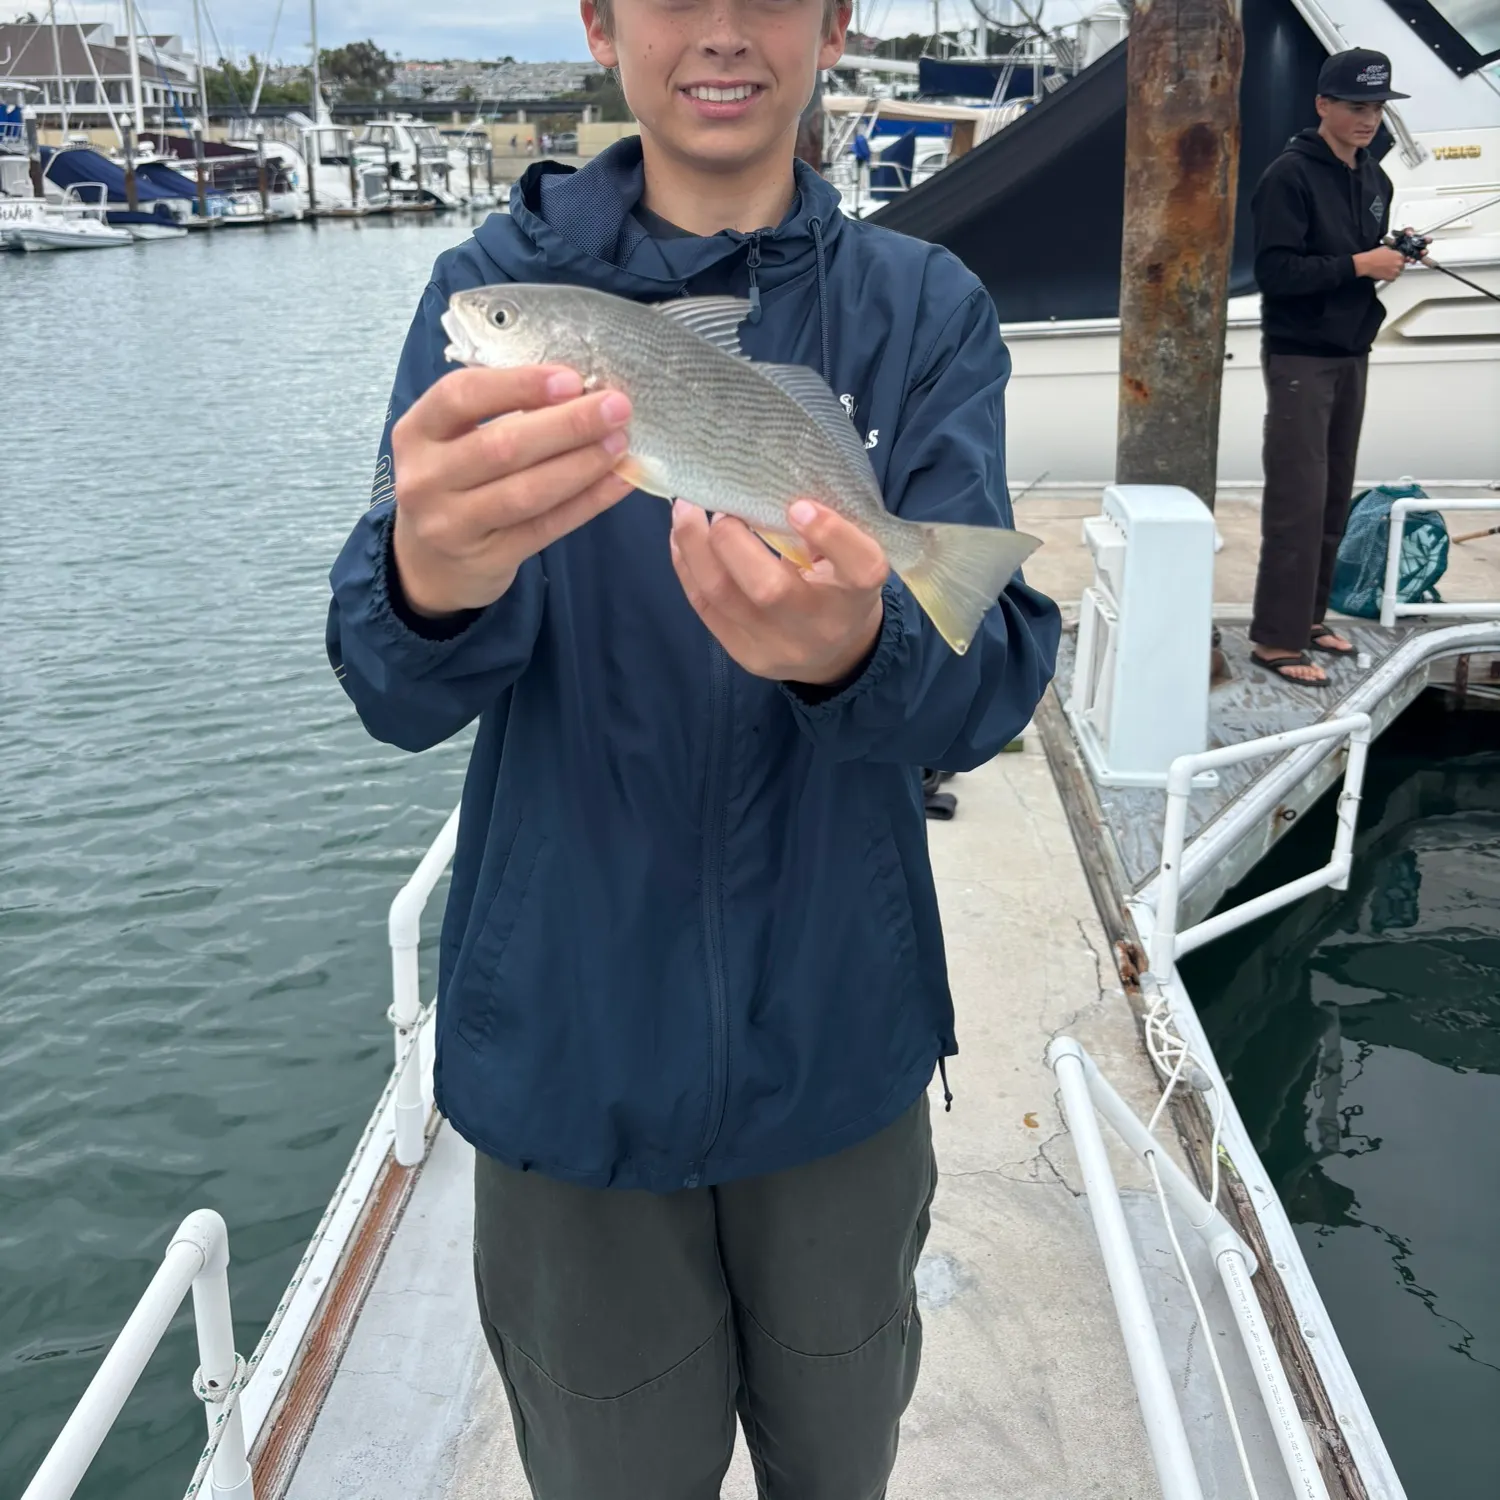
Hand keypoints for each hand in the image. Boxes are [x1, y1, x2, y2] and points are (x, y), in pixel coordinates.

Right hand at [390, 365, 633, 615]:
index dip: (518, 384)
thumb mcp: (454, 442)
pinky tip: (618, 482)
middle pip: (503, 446)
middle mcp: (426, 478)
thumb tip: (582, 393)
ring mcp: (452, 524)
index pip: (461, 395)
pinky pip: (546, 527)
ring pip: (527, 491)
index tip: (571, 379)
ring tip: (620, 443)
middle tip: (617, 408)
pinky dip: (587, 502)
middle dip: (568, 424)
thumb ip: (502, 416)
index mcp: (416, 432)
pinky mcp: (487, 559)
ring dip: (582, 464)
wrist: (428, 565)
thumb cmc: (454, 485)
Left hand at [669, 500, 887, 686]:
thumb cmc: (839, 586)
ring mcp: (778, 647)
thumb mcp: (849, 557)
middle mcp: (822, 627)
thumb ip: (823, 527)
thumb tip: (766, 484)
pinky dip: (688, 564)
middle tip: (721, 504)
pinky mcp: (744, 655)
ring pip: (721, 595)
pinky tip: (682, 538)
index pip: (860, 567)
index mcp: (859, 594)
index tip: (799, 505)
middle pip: (769, 589)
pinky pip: (704, 606)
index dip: (831, 532)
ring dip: (695, 544)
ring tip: (686, 509)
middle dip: (732, 537)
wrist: (834, 653)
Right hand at [1353, 246, 1405, 281]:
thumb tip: (1392, 252)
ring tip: (1386, 271)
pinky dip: (1389, 278)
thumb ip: (1392, 251)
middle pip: (1402, 267)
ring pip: (1398, 273)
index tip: (1397, 262)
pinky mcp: (1390, 278)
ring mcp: (1395, 271)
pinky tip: (1384, 274)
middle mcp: (1399, 263)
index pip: (1404, 259)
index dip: (1399, 260)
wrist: (1367, 263)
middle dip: (1396, 267)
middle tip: (1389, 267)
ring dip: (1393, 273)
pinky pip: (1393, 279)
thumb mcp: (1385, 248)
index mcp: (1399, 255)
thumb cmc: (1373, 256)